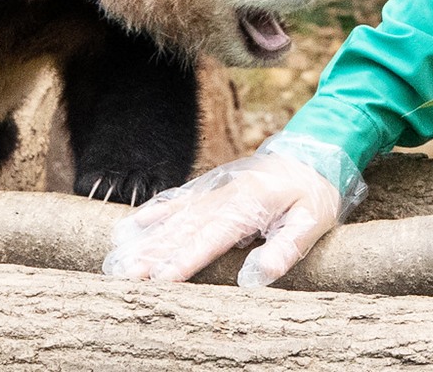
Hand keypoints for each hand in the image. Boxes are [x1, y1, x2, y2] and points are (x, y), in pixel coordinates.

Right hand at [101, 143, 354, 287]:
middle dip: (153, 255)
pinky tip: (131, 226)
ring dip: (146, 240)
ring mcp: (214, 190)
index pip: (211, 238)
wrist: (313, 152)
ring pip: (174, 217)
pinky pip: (178, 200)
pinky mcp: (211, 188)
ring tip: (118, 259)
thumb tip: (254, 280)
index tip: (160, 280)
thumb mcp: (311, 223)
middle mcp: (224, 196)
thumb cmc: (313, 194)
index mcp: (249, 205)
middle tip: (125, 276)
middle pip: (183, 230)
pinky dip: (154, 213)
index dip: (184, 260)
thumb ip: (284, 250)